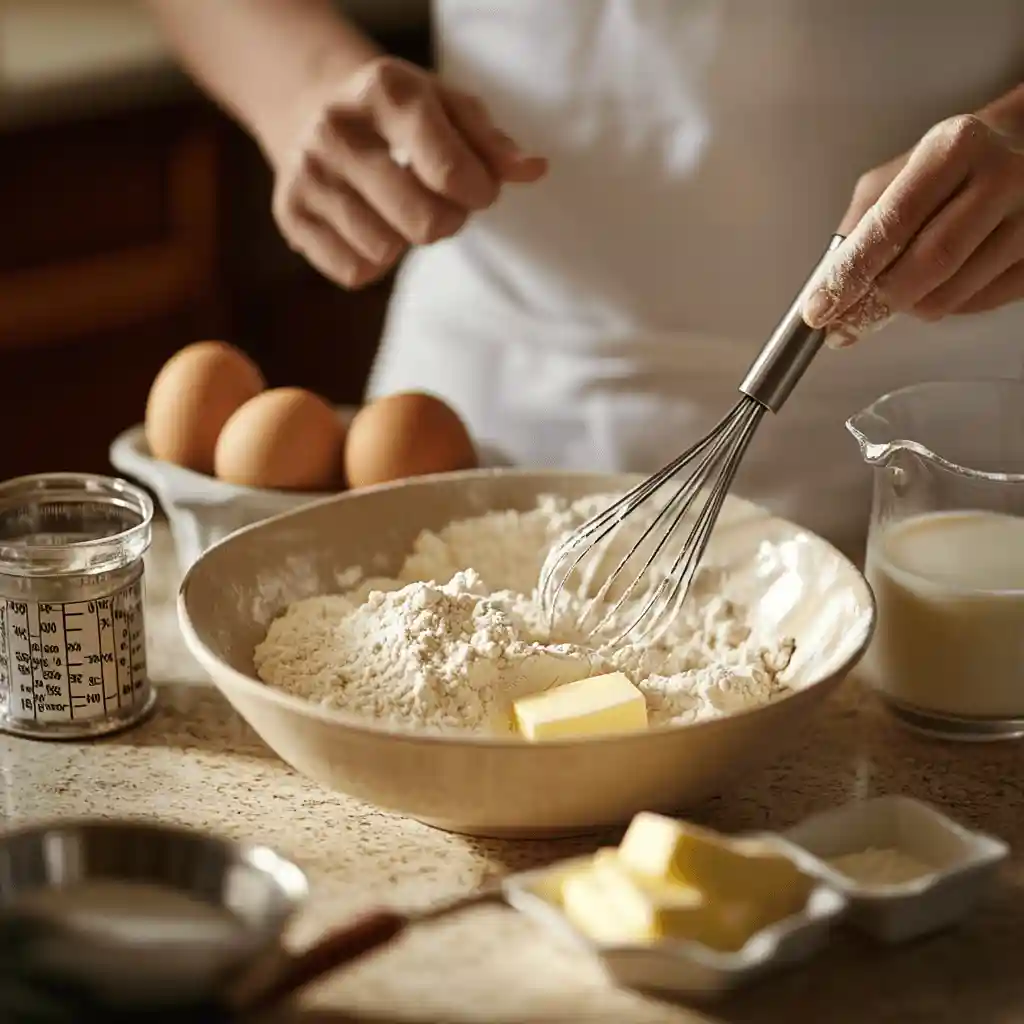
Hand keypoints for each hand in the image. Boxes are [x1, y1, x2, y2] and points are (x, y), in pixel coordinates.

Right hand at [271, 56, 547, 287]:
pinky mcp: (290, 215)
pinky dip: (372, 262)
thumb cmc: (402, 117)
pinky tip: (366, 225)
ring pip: (386, 253)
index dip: (478, 194)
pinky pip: (354, 273)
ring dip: (405, 241)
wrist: (313, 109)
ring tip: (397, 208)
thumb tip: (534, 171)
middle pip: (424, 224)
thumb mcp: (450, 110)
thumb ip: (493, 144)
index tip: (476, 187)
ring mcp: (308, 175)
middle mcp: (337, 131)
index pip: (451, 174)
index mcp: (385, 93)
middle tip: (436, 202)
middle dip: (446, 222)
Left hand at [803, 114, 1023, 346]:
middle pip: (929, 264)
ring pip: (950, 296)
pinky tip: (936, 285)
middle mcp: (1002, 177)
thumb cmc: (953, 166)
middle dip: (875, 305)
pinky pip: (977, 305)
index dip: (851, 273)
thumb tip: (827, 285)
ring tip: (894, 293)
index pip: (894, 223)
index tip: (819, 308)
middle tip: (843, 324)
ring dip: (907, 308)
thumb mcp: (899, 173)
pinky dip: (943, 305)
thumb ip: (861, 225)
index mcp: (955, 148)